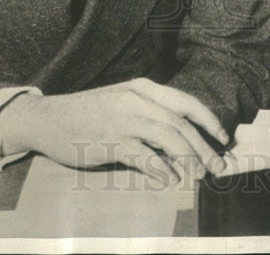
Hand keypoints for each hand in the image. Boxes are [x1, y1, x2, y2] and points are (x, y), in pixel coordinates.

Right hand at [0, 78, 228, 182]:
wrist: (46, 118)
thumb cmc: (87, 114)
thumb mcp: (121, 104)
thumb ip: (148, 116)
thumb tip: (179, 143)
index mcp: (143, 87)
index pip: (185, 102)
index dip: (208, 120)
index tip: (223, 138)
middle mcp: (136, 99)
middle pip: (181, 122)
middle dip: (204, 146)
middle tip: (218, 167)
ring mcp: (123, 118)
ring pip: (169, 136)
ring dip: (189, 159)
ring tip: (198, 177)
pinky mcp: (110, 140)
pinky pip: (144, 155)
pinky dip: (161, 169)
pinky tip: (169, 181)